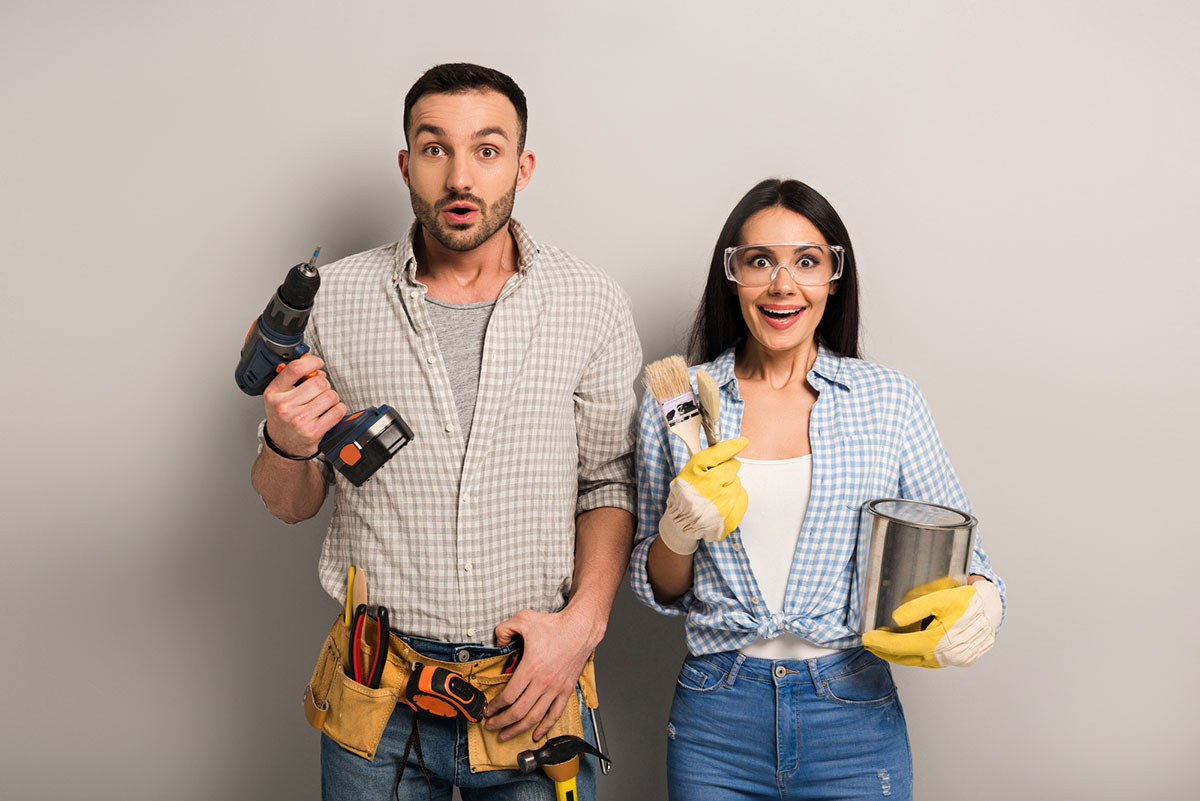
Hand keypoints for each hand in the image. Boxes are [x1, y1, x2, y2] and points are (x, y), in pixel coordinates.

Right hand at [262, 354, 345, 457]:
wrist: (283, 445)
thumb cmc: (283, 418)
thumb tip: (319, 371)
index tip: (317, 362)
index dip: (312, 361)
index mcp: (274, 393)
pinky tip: (329, 413)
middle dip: (324, 385)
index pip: (295, 368)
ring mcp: (299, 420)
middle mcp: (284, 406)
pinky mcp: (313, 432)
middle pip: (319, 382)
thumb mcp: (279, 396)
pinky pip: (337, 412)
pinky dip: (338, 410)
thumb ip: (295, 379)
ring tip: (323, 404)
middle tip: (319, 392)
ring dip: (332, 398)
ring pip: (331, 396)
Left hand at [485, 608, 596, 740]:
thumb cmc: (555, 625)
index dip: (495, 706)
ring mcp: (555, 689)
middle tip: (491, 725)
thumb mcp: (524, 619)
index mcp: (531, 668)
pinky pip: (555, 714)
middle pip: (518, 711)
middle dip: (501, 722)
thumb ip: (504, 629)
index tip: (488, 709)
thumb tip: (497, 640)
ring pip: (534, 717)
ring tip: (506, 734)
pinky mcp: (565, 690)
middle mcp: (543, 682)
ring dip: (518, 729)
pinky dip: (545, 727)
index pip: (508, 696)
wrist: (580, 629)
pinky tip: (536, 734)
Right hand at [657, 437, 749, 554]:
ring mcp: (721, 507)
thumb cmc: (684, 496)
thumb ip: (707, 460)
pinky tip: (723, 502)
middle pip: (733, 467)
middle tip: (714, 479)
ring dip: (730, 486)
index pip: (719, 454)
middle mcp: (709, 490)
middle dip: (726, 470)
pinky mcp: (729, 520)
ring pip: (738, 483)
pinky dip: (735, 499)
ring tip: (716, 494)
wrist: (681, 523)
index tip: (742, 442)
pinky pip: (743, 499)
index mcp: (696, 476)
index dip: (733, 446)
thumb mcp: (688, 472)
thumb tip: (730, 448)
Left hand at [862, 580, 1002, 668]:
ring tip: (884, 645)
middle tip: (869, 644)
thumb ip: (916, 607)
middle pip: (906, 657)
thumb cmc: (968, 601)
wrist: (993, 608)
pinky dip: (916, 655)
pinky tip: (908, 648)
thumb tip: (896, 618)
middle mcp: (945, 656)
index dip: (880, 643)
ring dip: (899, 654)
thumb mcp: (940, 598)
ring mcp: (953, 660)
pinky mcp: (959, 659)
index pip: (900, 646)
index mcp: (938, 642)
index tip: (866, 638)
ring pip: (918, 661)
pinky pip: (931, 660)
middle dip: (885, 652)